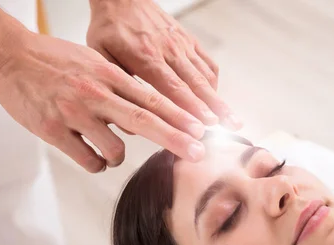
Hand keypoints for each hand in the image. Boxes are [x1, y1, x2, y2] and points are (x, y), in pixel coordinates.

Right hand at [0, 31, 206, 172]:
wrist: (8, 56)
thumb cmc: (54, 60)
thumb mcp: (94, 62)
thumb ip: (121, 85)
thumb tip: (148, 112)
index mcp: (108, 74)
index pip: (152, 99)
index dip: (179, 117)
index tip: (200, 130)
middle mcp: (95, 93)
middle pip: (145, 121)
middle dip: (175, 139)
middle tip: (197, 153)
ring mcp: (74, 113)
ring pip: (115, 149)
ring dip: (119, 157)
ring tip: (109, 150)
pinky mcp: (53, 131)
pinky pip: (88, 160)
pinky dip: (97, 164)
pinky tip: (92, 156)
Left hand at [87, 0, 241, 129]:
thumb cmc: (111, 28)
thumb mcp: (102, 57)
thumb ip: (116, 87)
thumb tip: (127, 122)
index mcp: (146, 57)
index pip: (173, 88)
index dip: (191, 108)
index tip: (205, 125)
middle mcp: (169, 51)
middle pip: (196, 85)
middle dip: (214, 108)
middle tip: (229, 126)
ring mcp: (182, 45)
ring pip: (205, 76)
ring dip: (219, 99)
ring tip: (231, 118)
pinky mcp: (189, 40)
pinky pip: (207, 62)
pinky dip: (214, 82)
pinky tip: (216, 97)